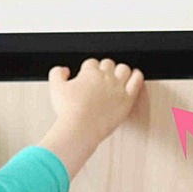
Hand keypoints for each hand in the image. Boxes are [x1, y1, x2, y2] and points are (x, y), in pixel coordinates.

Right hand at [38, 58, 143, 180]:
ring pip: (123, 69)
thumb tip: (63, 70)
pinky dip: (137, 76)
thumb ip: (57, 73)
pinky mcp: (127, 98)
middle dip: (104, 69)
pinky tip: (135, 76)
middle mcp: (105, 76)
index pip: (91, 63)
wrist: (80, 128)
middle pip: (108, 64)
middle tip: (102, 78)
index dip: (89, 69)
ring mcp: (118, 87)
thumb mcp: (55, 88)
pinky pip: (137, 81)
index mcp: (89, 72)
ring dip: (120, 70)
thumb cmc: (69, 111)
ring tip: (118, 76)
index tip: (88, 76)